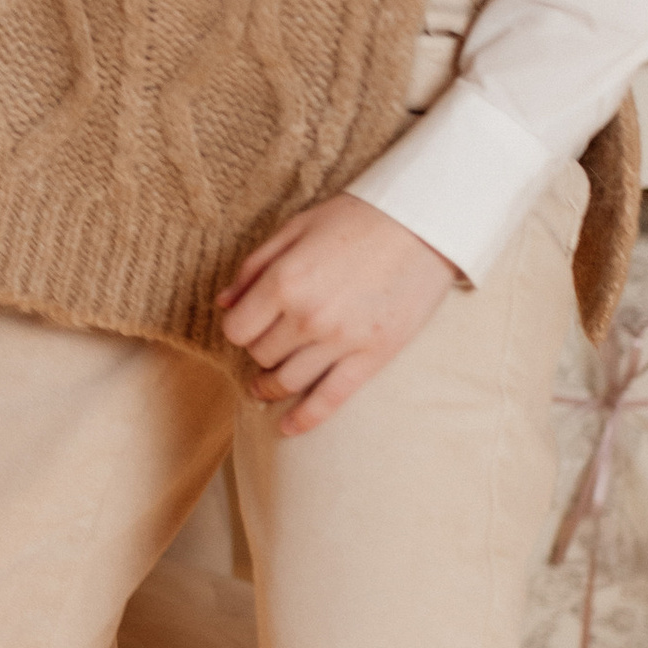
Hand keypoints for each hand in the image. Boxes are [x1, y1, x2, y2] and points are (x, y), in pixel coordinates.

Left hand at [217, 196, 458, 435]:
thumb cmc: (358, 218)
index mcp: (284, 281)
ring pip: (288, 381)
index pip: (237, 330)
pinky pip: (330, 399)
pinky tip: (288, 428)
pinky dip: (305, 419)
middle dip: (259, 351)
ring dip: (271, 387)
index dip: (238, 330)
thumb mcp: (296, 227)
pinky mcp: (373, 356)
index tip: (248, 326)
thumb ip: (255, 267)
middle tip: (267, 343)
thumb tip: (223, 303)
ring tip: (266, 386)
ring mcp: (341, 341)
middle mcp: (308, 316)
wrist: (424, 223)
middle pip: (262, 355)